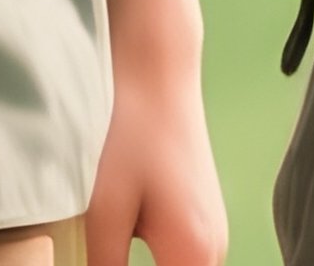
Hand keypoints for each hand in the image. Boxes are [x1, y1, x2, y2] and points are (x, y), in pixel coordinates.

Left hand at [83, 49, 227, 265]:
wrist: (156, 67)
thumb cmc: (128, 132)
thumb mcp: (105, 205)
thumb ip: (106, 265)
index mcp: (195, 258)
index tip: (104, 264)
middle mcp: (214, 251)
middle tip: (99, 255)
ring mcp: (211, 230)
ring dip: (137, 265)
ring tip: (106, 246)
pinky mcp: (198, 211)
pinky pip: (179, 256)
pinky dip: (154, 260)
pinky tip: (119, 242)